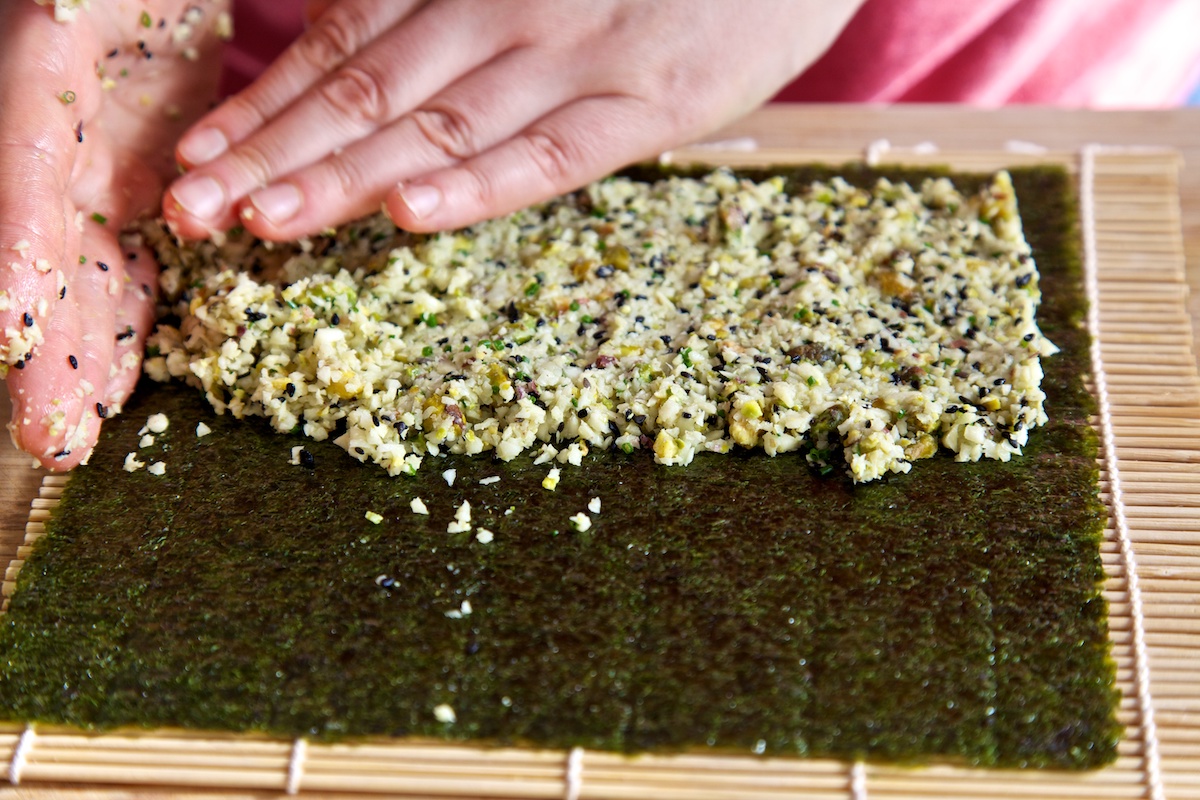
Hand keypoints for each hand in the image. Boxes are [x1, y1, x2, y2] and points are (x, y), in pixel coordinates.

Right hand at [0, 0, 226, 468]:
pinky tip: (117, 377)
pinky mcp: (135, 181)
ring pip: (80, 271)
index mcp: (32, 83)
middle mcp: (49, 136)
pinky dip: (124, 316)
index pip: (19, 179)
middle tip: (53, 437)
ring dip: (80, 353)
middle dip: (45, 347)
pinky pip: (129, 257)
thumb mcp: (74, 10)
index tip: (11, 329)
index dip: (14, 252)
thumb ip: (52, 69)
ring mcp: (89, 165)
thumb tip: (46, 147)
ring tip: (75, 434)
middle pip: (41, 251)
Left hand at [164, 0, 862, 239]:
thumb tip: (363, 36)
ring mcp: (581, 57)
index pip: (345, 48)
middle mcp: (511, 10)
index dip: (265, 107)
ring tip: (261, 226)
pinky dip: (480, 185)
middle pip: (370, 96)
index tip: (200, 160)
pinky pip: (554, 154)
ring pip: (440, 128)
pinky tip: (412, 216)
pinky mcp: (654, 102)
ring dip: (344, 179)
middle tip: (191, 215)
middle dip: (273, 157)